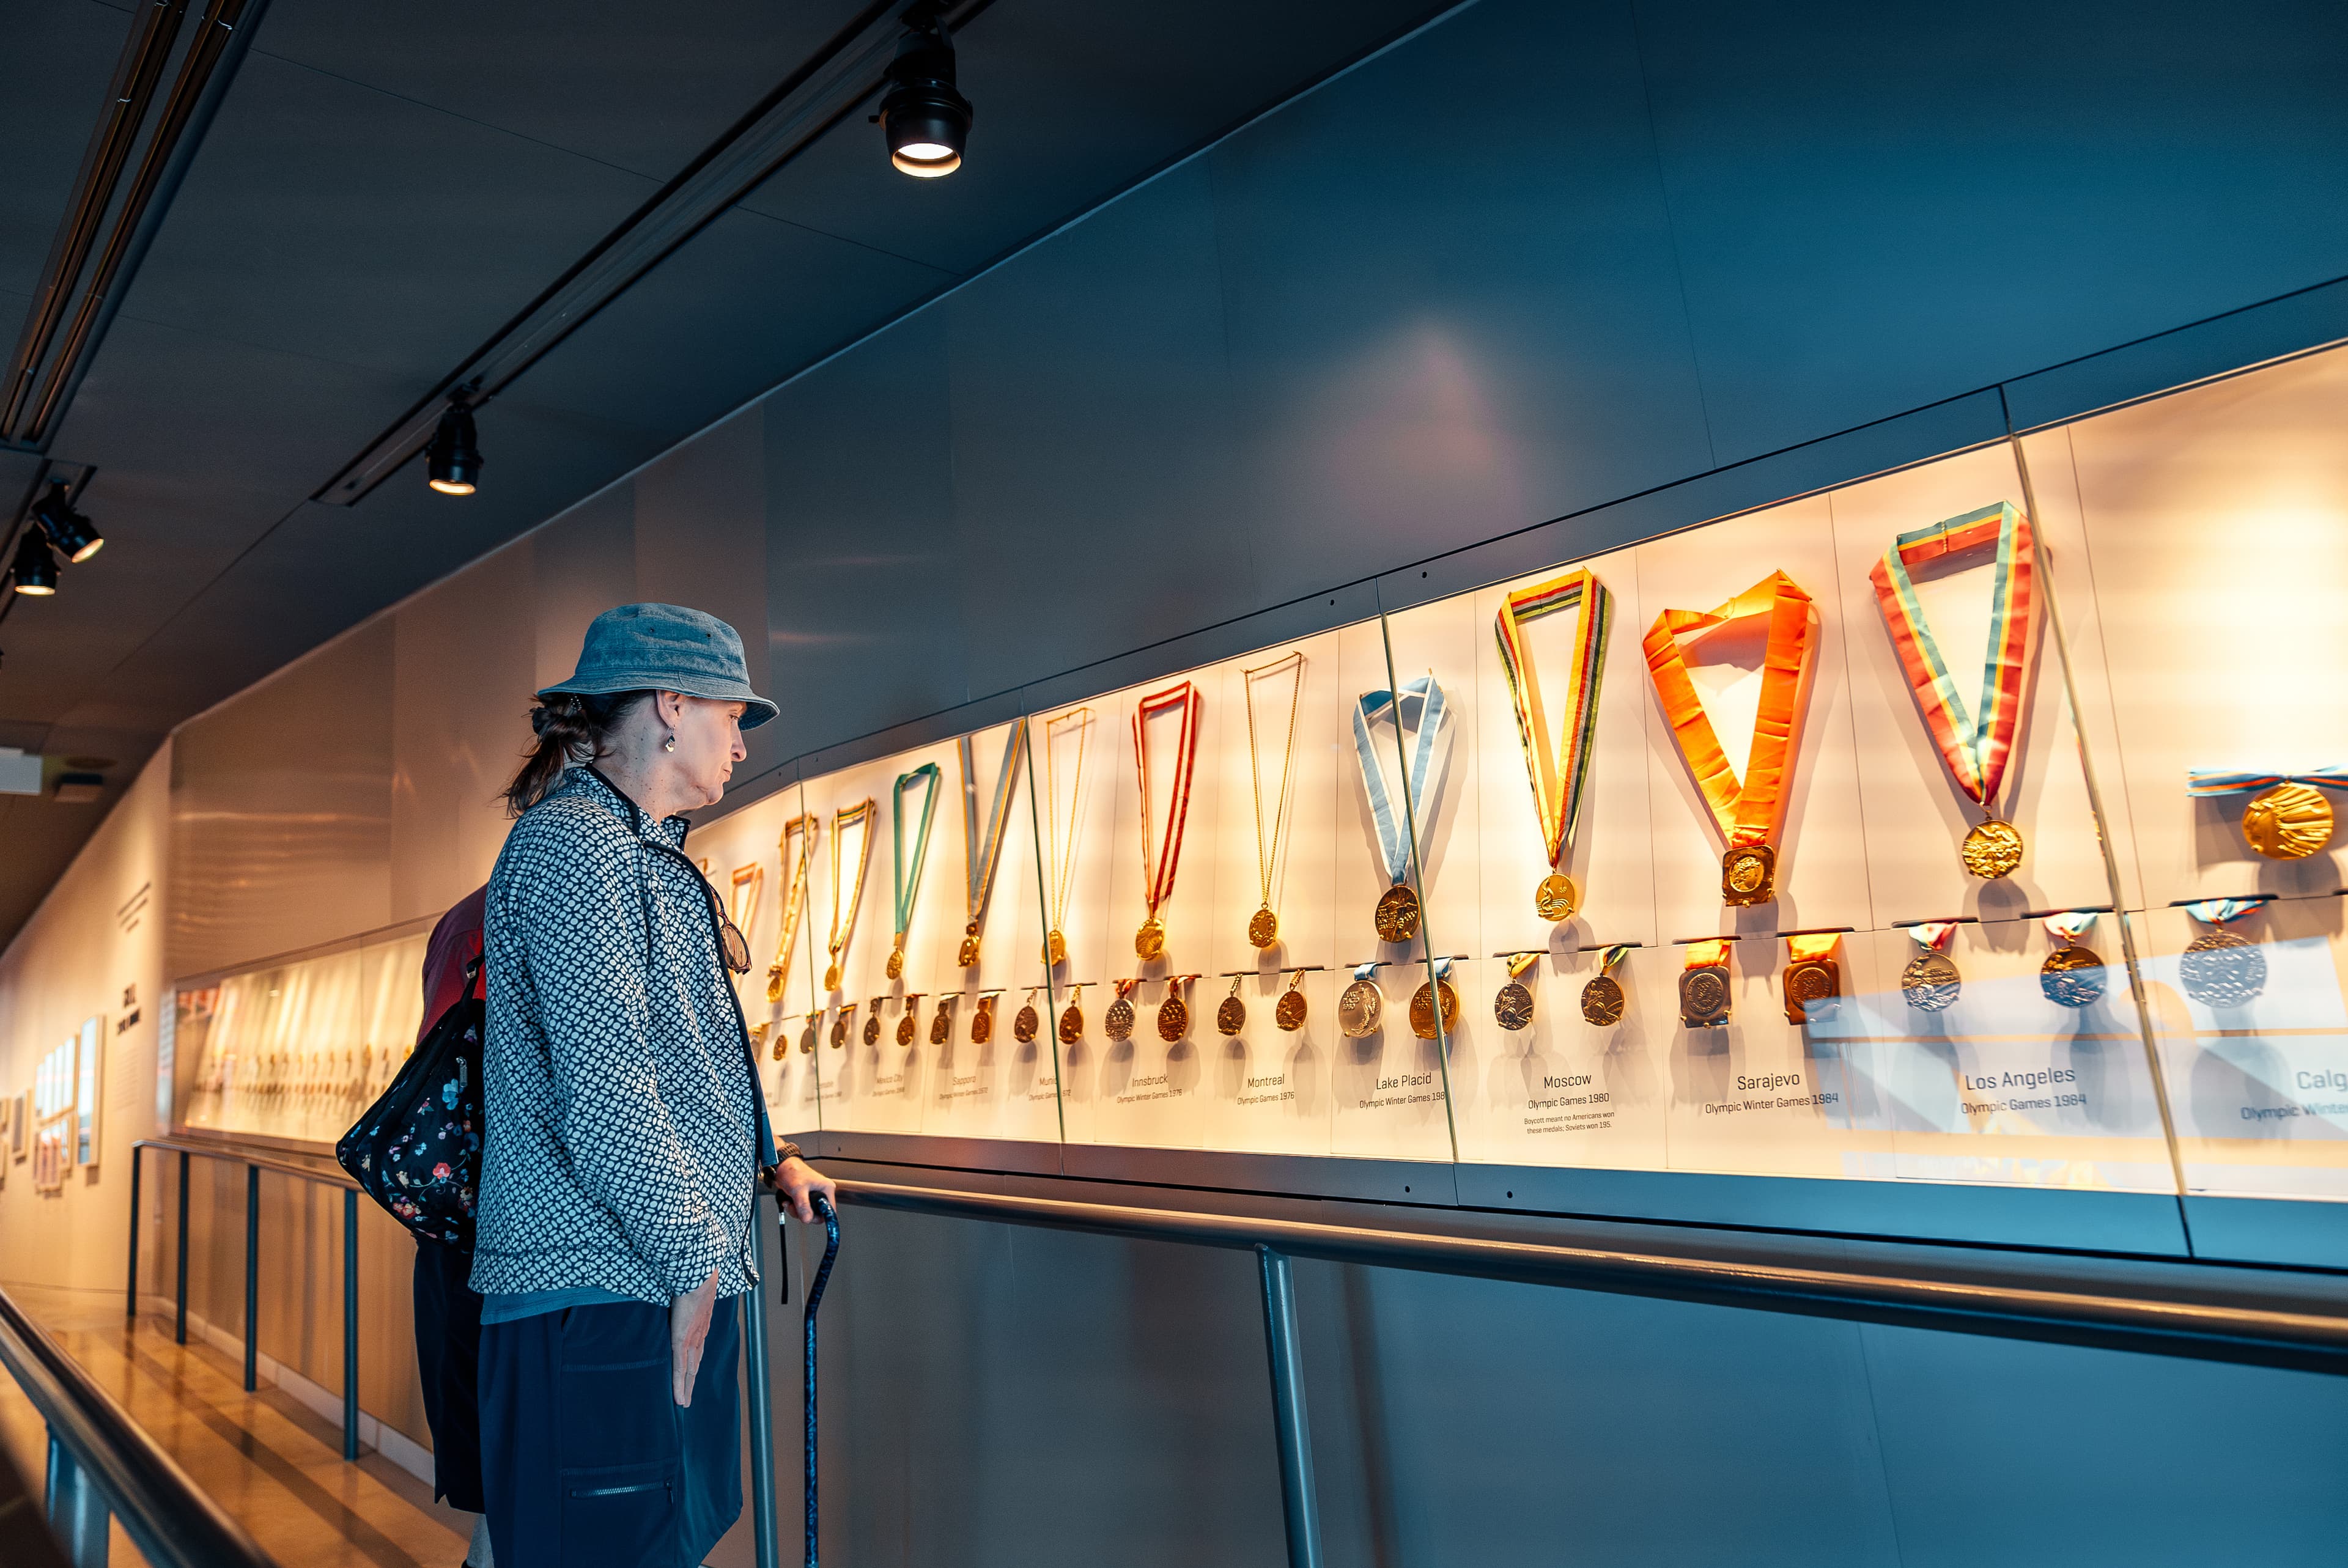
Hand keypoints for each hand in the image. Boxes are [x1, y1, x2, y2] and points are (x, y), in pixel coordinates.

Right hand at [670, 1266, 717, 1406]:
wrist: (699, 1277)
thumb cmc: (694, 1280)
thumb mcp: (691, 1293)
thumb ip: (686, 1301)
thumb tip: (679, 1297)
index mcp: (701, 1325)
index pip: (697, 1350)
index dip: (694, 1364)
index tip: (691, 1376)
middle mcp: (699, 1336)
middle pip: (695, 1365)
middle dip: (691, 1383)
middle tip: (687, 1399)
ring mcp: (691, 1340)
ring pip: (689, 1371)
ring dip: (686, 1388)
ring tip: (683, 1403)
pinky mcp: (681, 1341)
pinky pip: (680, 1368)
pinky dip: (679, 1385)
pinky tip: (678, 1397)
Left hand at [762, 1155, 836, 1222]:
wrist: (782, 1167)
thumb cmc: (792, 1171)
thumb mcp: (798, 1189)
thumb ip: (803, 1205)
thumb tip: (807, 1219)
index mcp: (826, 1188)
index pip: (830, 1210)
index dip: (820, 1216)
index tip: (811, 1218)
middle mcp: (822, 1193)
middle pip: (817, 1214)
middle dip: (804, 1213)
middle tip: (796, 1208)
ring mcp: (813, 1196)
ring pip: (808, 1213)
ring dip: (796, 1211)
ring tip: (791, 1203)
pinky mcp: (805, 1198)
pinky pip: (802, 1210)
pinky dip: (794, 1209)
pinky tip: (789, 1202)